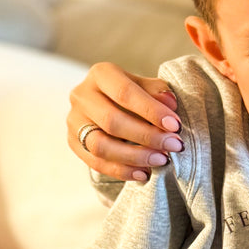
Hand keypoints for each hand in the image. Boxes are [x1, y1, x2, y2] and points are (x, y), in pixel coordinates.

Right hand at [67, 62, 183, 182]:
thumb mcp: (147, 87)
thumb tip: (170, 104)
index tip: (175, 126)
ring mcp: (74, 120)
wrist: (111, 106)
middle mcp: (82, 95)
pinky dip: (121, 171)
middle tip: (174, 146)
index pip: (125, 93)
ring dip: (134, 156)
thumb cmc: (134, 95)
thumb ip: (158, 93)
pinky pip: (95, 162)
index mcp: (101, 74)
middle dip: (147, 136)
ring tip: (160, 160)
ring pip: (101, 145)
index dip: (151, 111)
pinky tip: (143, 174)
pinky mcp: (73, 142)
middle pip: (112, 121)